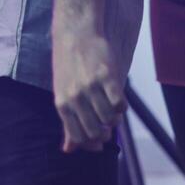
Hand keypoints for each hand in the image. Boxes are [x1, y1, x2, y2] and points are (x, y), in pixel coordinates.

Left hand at [51, 0, 125, 152]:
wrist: (75, 34)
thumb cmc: (68, 68)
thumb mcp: (62, 95)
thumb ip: (67, 123)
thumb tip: (68, 151)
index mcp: (62, 104)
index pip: (80, 138)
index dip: (92, 142)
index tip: (98, 136)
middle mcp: (75, 97)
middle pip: (97, 132)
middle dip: (105, 132)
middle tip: (107, 123)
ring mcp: (90, 87)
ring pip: (111, 120)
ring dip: (115, 119)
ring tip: (111, 108)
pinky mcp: (107, 76)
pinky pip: (120, 105)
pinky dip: (122, 108)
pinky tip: (117, 98)